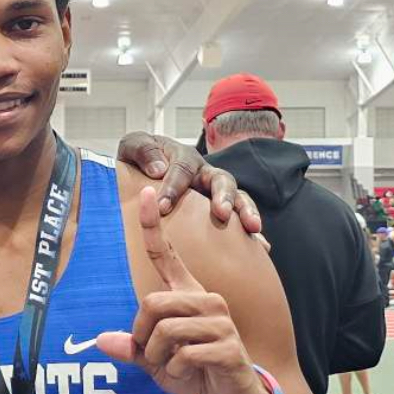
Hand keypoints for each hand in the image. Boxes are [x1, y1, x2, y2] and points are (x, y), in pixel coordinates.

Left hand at [96, 186, 271, 393]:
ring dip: (158, 357)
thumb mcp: (155, 360)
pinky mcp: (227, 346)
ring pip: (164, 330)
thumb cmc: (193, 371)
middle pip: (152, 302)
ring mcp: (219, 321)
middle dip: (142, 335)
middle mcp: (205, 299)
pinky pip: (182, 355)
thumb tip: (101, 341)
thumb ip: (132, 347)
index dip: (153, 225)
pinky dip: (175, 372)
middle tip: (152, 355)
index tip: (148, 193)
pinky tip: (190, 375)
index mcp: (186, 294)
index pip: (166, 254)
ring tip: (173, 367)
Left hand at [117, 132, 261, 234]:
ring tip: (253, 228)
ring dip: (246, 211)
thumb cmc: (139, 158)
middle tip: (222, 213)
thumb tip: (158, 169)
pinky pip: (239, 219)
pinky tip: (260, 247)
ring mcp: (213, 192)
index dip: (174, 187)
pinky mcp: (218, 209)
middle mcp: (204, 173)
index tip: (163, 207)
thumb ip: (143, 150)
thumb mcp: (133, 146)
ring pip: (237, 198)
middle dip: (224, 196)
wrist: (140, 170)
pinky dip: (250, 232)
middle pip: (222, 179)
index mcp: (183, 158)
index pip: (182, 170)